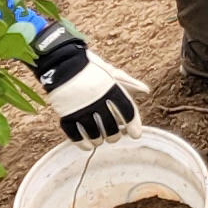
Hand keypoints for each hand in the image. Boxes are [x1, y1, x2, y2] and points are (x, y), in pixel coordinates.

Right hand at [29, 23, 140, 141]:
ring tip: (100, 138)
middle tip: (114, 136)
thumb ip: (129, 82)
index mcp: (110, 90)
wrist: (61, 63)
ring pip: (95, 135)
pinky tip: (88, 145)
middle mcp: (97, 102)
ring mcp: (81, 110)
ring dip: (100, 140)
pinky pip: (77, 136)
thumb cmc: (89, 67)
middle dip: (115, 136)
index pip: (127, 112)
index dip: (133, 126)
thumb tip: (146, 90)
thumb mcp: (110, 72)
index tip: (135, 134)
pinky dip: (84, 144)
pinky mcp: (66, 116)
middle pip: (112, 128)